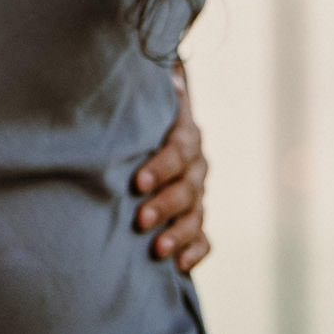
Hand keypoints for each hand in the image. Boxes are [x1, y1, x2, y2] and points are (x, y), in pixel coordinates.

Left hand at [133, 63, 209, 271]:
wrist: (157, 121)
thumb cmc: (138, 110)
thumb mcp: (139, 95)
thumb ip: (135, 86)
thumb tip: (130, 67)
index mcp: (184, 133)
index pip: (179, 149)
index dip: (161, 165)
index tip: (137, 181)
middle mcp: (195, 165)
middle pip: (188, 186)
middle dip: (164, 204)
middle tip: (140, 218)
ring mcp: (197, 192)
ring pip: (196, 214)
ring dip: (178, 232)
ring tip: (157, 250)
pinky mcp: (195, 217)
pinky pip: (204, 238)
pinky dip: (195, 252)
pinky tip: (178, 266)